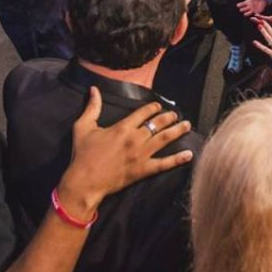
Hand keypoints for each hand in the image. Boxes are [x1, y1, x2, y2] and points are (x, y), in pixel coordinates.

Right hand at [59, 87, 192, 215]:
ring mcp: (141, 155)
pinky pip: (164, 164)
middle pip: (157, 123)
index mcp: (122, 127)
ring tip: (187, 125)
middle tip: (176, 114)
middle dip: (169, 117)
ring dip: (177, 131)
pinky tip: (189, 155)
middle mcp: (135, 139)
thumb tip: (94, 89)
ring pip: (164, 139)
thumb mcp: (83, 127)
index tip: (158, 106)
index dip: (153, 108)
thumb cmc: (83, 154)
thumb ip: (92, 107)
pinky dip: (177, 159)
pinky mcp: (143, 170)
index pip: (143, 113)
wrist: (84, 182)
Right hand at [237, 0, 266, 16]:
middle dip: (242, 10)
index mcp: (245, 3)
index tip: (238, 5)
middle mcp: (248, 7)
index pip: (240, 5)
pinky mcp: (257, 12)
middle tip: (242, 9)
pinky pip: (255, 14)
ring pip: (247, 14)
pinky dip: (255, 14)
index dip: (239, 5)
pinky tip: (255, 14)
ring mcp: (252, 10)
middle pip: (243, 10)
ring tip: (245, 14)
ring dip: (246, 14)